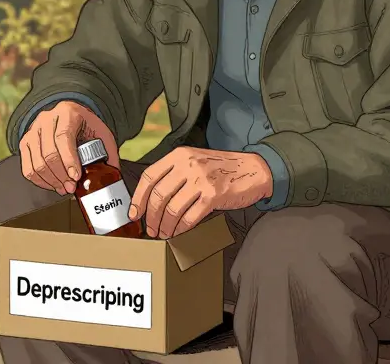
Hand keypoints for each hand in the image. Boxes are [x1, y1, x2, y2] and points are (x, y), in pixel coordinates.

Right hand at [19, 101, 119, 195]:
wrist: (70, 115)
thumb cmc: (86, 126)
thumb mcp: (102, 133)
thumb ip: (108, 153)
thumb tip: (112, 177)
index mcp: (68, 113)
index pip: (63, 137)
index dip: (69, 160)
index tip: (76, 177)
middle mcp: (47, 119)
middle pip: (49, 152)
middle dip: (61, 175)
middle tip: (71, 187)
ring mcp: (33, 129)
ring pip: (37, 162)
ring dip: (51, 180)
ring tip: (63, 188)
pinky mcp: (25, 141)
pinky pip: (27, 167)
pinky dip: (39, 180)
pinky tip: (52, 184)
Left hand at [129, 147, 273, 238]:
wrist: (254, 169)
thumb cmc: (223, 168)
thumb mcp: (195, 161)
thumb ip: (175, 173)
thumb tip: (152, 198)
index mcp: (180, 155)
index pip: (150, 176)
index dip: (138, 198)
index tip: (135, 213)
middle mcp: (188, 165)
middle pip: (158, 195)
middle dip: (151, 217)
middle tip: (151, 229)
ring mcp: (201, 179)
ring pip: (172, 209)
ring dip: (165, 226)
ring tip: (164, 233)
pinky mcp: (214, 195)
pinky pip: (190, 217)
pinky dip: (181, 228)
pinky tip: (179, 232)